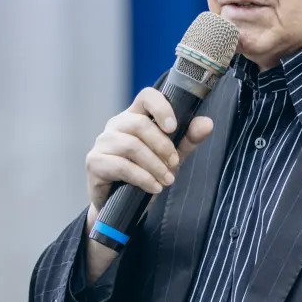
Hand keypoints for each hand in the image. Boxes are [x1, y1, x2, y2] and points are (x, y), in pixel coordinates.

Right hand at [85, 87, 214, 213]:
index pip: (146, 96)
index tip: (173, 127)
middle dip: (163, 146)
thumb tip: (207, 123)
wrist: (119, 205)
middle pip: (140, 124)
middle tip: (175, 164)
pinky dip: (142, 178)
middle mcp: (116, 125)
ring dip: (154, 165)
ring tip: (167, 181)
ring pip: (131, 146)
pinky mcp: (94, 162)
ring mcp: (102, 143)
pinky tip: (154, 188)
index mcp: (135, 116)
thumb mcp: (171, 157)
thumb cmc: (145, 174)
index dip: (161, 107)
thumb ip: (187, 140)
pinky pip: (121, 166)